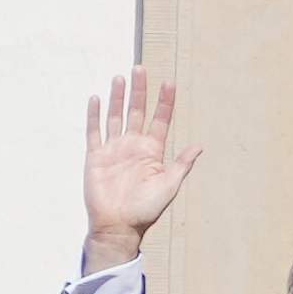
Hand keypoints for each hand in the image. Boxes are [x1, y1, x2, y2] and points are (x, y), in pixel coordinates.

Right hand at [83, 66, 201, 270]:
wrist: (119, 225)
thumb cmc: (146, 209)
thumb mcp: (169, 186)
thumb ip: (182, 164)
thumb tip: (199, 146)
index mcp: (152, 152)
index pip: (159, 121)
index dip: (164, 102)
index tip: (169, 83)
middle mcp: (133, 146)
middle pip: (136, 112)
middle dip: (140, 91)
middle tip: (140, 68)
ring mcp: (114, 149)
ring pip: (115, 116)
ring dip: (118, 97)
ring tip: (120, 77)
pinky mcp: (95, 156)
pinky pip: (94, 131)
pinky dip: (94, 115)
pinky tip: (96, 98)